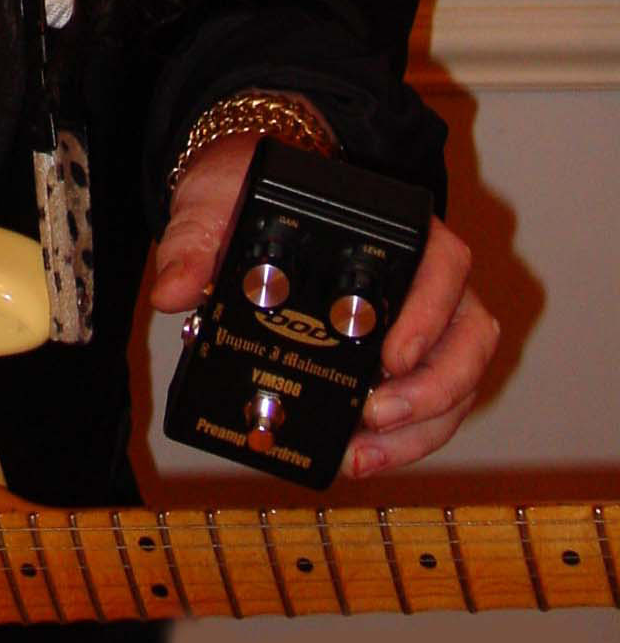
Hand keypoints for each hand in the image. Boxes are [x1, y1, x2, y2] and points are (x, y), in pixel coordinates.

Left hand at [149, 133, 498, 479]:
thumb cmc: (247, 187)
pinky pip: (432, 402)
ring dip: (423, 426)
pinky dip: (406, 437)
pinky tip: (362, 456)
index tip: (392, 358)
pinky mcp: (408, 356)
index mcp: (394, 228)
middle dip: (432, 391)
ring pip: (460, 377)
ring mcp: (424, 318)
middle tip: (375, 417)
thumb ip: (195, 241)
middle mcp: (424, 274)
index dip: (430, 315)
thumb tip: (173, 293)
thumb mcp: (215, 201)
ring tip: (365, 454)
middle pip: (468, 335)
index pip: (445, 264)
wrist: (247, 190)